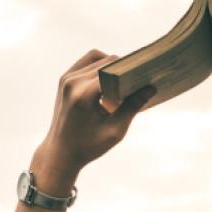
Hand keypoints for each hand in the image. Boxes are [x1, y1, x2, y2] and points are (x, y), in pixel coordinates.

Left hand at [36, 49, 156, 176]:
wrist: (60, 153)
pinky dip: (100, 67)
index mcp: (84, 93)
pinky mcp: (64, 80)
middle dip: (123, 68)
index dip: (131, 69)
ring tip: (123, 83)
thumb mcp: (115, 131)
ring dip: (111, 66)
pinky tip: (109, 82)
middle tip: (138, 80)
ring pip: (96, 58)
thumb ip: (133, 107)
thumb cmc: (88, 146)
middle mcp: (73, 81)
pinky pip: (86, 63)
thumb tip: (151, 88)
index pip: (114, 69)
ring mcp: (66, 78)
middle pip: (106, 61)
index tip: (146, 76)